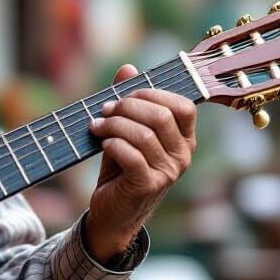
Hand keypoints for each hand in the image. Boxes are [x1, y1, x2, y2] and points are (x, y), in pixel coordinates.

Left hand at [86, 64, 196, 264]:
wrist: (111, 211)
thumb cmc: (121, 167)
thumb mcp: (125, 131)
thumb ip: (128, 101)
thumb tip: (127, 68)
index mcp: (184, 139)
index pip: (183, 106)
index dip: (152, 94)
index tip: (124, 97)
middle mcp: (183, 155)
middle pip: (161, 116)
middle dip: (127, 107)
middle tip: (104, 111)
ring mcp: (168, 173)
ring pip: (144, 134)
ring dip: (114, 125)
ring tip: (96, 126)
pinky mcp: (148, 185)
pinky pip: (131, 155)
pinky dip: (112, 144)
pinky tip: (101, 143)